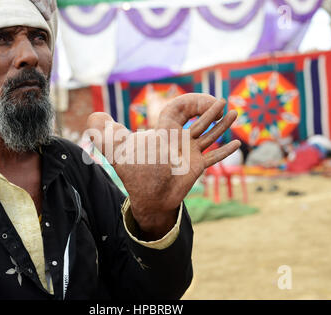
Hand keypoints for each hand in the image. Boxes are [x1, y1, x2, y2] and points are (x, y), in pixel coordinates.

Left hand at [87, 93, 239, 239]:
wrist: (147, 197)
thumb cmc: (134, 171)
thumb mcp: (117, 148)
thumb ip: (104, 131)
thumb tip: (93, 117)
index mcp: (165, 130)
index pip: (180, 109)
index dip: (190, 101)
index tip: (202, 100)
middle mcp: (179, 140)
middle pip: (199, 120)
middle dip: (210, 110)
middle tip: (224, 103)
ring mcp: (190, 154)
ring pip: (209, 135)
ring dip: (222, 125)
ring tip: (236, 113)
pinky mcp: (197, 168)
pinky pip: (214, 157)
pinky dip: (225, 151)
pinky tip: (237, 144)